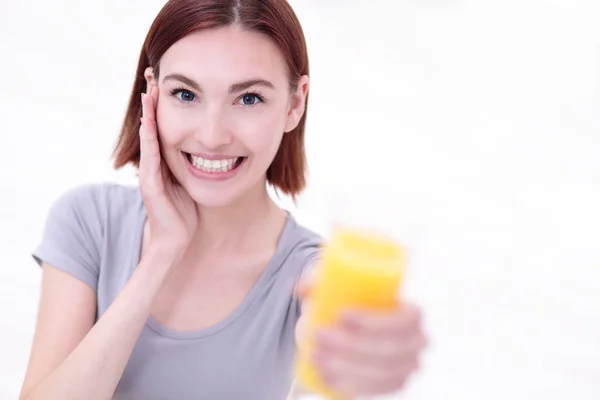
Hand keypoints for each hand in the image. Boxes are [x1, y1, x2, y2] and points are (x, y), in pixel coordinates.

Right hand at [139, 84, 197, 260]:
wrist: (176, 243)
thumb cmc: (185, 216)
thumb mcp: (192, 185)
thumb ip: (197, 169)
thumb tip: (215, 153)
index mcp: (164, 164)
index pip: (163, 129)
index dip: (163, 108)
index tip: (168, 84)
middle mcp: (154, 165)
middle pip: (152, 126)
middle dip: (153, 102)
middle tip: (153, 75)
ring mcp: (150, 174)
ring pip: (149, 137)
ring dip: (149, 113)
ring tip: (149, 90)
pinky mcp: (150, 185)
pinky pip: (151, 156)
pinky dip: (150, 137)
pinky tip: (150, 120)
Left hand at [296, 272, 427, 396]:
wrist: (352, 329)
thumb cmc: (350, 301)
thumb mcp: (337, 284)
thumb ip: (316, 280)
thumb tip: (299, 288)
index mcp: (413, 314)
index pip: (404, 320)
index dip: (375, 321)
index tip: (341, 315)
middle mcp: (416, 343)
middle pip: (388, 350)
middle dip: (350, 346)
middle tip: (319, 334)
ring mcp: (405, 368)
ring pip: (378, 373)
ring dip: (345, 366)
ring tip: (315, 354)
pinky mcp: (391, 385)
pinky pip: (374, 391)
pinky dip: (349, 385)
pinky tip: (328, 377)